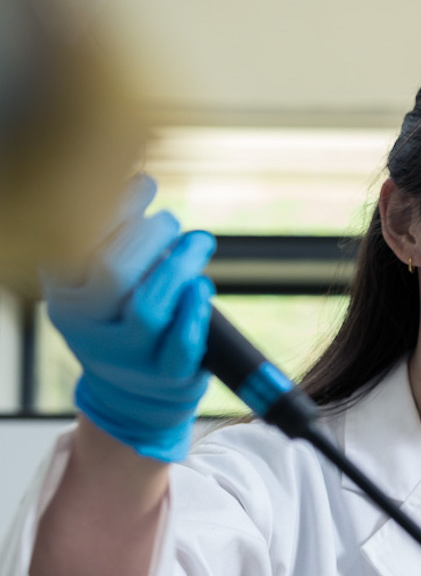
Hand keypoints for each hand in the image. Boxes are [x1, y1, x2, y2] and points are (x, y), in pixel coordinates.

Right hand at [44, 175, 215, 461]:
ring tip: (199, 244)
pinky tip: (202, 289)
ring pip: (148, 310)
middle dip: (152, 238)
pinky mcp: (163, 377)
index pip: (77, 244)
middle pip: (113, 274)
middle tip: (174, 222)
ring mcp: (123, 358)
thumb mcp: (108, 277)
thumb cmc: (125, 317)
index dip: (115, 209)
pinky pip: (181, 344)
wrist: (134, 394)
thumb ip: (119, 235)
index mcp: (64, 294)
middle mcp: (84, 328)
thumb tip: (141, 181)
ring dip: (181, 269)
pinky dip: (195, 312)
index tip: (146, 184)